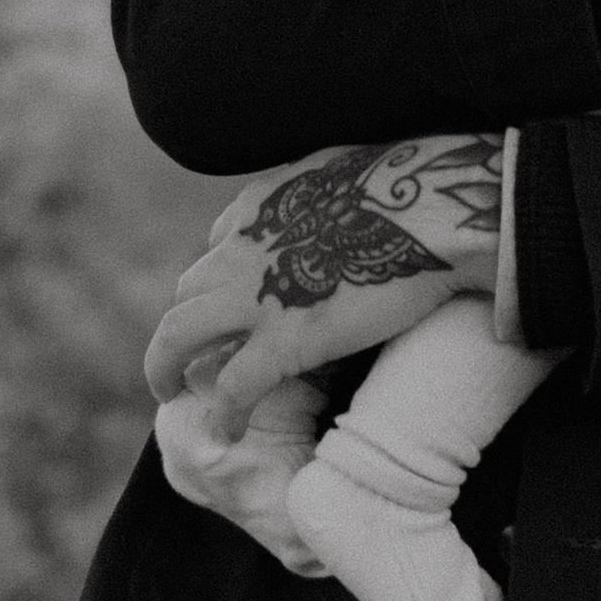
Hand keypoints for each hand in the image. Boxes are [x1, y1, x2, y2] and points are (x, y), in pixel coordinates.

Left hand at [142, 133, 503, 435]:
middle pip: (187, 295)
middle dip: (184, 327)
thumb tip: (326, 198)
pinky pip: (233, 386)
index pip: (218, 246)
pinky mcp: (284, 341)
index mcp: (258, 207)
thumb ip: (316, 188)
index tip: (236, 304)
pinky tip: (226, 433)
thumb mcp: (342, 168)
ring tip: (172, 394)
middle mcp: (240, 249)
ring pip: (177, 337)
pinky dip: (223, 414)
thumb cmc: (412, 186)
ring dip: (165, 368)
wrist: (435, 212)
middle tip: (190, 356)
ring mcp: (255, 297)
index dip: (223, 281)